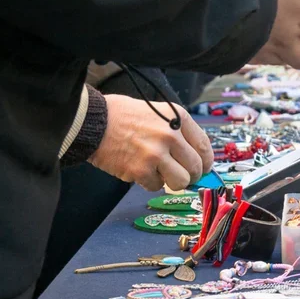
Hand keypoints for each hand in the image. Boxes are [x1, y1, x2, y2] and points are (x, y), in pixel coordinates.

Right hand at [89, 95, 213, 190]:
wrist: (93, 122)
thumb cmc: (123, 116)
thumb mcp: (158, 112)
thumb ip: (178, 132)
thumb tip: (197, 158)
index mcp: (178, 118)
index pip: (204, 146)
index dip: (207, 162)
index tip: (203, 168)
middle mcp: (170, 135)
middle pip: (196, 167)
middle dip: (192, 176)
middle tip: (182, 175)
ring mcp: (156, 154)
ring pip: (181, 182)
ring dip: (172, 182)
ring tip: (160, 173)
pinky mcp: (141, 170)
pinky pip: (157, 186)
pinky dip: (150, 182)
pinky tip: (140, 169)